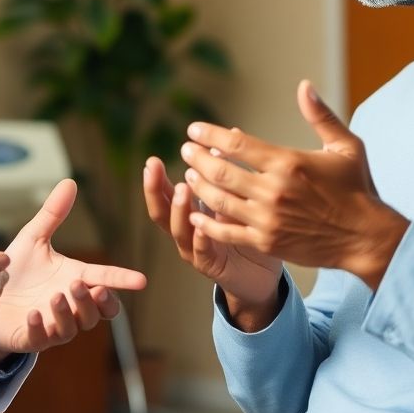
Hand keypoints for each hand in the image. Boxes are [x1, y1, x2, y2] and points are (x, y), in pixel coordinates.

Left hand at [0, 179, 147, 364]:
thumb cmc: (16, 270)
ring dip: (68, 313)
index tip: (141, 280)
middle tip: (83, 286)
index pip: (105, 279)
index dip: (122, 280)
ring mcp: (52, 324)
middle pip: (96, 310)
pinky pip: (41, 340)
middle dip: (94, 301)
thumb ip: (53, 214)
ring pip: (73, 327)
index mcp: (74, 278)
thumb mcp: (33, 238)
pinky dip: (40, 328)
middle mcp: (69, 304)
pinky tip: (33, 315)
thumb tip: (71, 181)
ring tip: (56, 297)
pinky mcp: (30, 337)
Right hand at [143, 156, 281, 318]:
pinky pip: (202, 252)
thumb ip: (227, 175)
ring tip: (181, 188)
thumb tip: (228, 136)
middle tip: (152, 167)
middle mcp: (186, 233)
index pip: (165, 194)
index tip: (151, 160)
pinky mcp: (212, 267)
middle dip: (154, 189)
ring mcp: (195, 251)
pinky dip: (200, 238)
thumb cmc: (248, 234)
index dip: (156, 179)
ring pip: (179, 231)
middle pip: (160, 212)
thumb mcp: (236, 200)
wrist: (261, 276)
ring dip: (179, 209)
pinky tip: (200, 226)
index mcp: (188, 214)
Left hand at [181, 80, 409, 289]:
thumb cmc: (357, 189)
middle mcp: (273, 190)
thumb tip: (304, 86)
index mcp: (288, 162)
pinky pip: (227, 232)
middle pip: (220, 170)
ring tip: (189, 176)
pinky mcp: (266, 242)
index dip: (210, 134)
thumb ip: (321, 116)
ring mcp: (267, 219)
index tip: (194, 129)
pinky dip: (207, 222)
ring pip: (218, 200)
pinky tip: (196, 215)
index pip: (237, 143)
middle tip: (186, 150)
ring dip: (198, 186)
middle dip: (197, 158)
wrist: (365, 238)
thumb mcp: (346, 147)